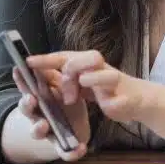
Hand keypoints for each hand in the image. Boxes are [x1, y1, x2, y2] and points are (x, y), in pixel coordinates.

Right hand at [11, 66, 89, 161]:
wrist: (75, 124)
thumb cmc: (65, 99)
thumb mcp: (61, 85)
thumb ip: (54, 77)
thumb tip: (45, 63)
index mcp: (38, 98)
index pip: (26, 88)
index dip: (21, 80)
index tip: (18, 69)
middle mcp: (38, 115)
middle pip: (26, 110)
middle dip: (26, 104)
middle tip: (31, 99)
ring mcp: (48, 131)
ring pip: (37, 132)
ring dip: (38, 128)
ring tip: (44, 125)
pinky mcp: (61, 144)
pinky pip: (64, 152)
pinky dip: (71, 152)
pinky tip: (81, 148)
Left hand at [26, 50, 150, 123]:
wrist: (136, 99)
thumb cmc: (105, 88)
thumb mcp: (82, 81)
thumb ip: (65, 78)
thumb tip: (39, 75)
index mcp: (86, 64)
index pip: (64, 57)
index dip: (47, 59)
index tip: (28, 62)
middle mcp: (101, 69)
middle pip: (87, 59)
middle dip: (71, 75)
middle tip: (67, 98)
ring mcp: (115, 83)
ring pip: (108, 75)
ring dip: (94, 79)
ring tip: (85, 87)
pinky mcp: (126, 98)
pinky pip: (119, 100)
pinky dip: (113, 103)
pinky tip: (109, 106)